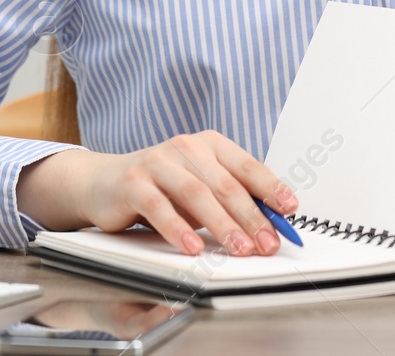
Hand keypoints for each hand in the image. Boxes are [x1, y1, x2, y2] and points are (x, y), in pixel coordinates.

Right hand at [18, 130, 298, 256]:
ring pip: (196, 194)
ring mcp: (158, 162)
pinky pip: (159, 207)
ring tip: (239, 249)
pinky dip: (179, 229)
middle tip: (268, 244)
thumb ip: (229, 201)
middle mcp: (186, 147)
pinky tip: (193, 247)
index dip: (270, 188)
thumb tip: (269, 226)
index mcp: (209, 145)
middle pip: (225, 184)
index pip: (247, 166)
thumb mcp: (199, 189)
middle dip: (251, 217)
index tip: (290, 209)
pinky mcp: (133, 181)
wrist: (104, 182)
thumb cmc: (161, 188)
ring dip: (221, 225)